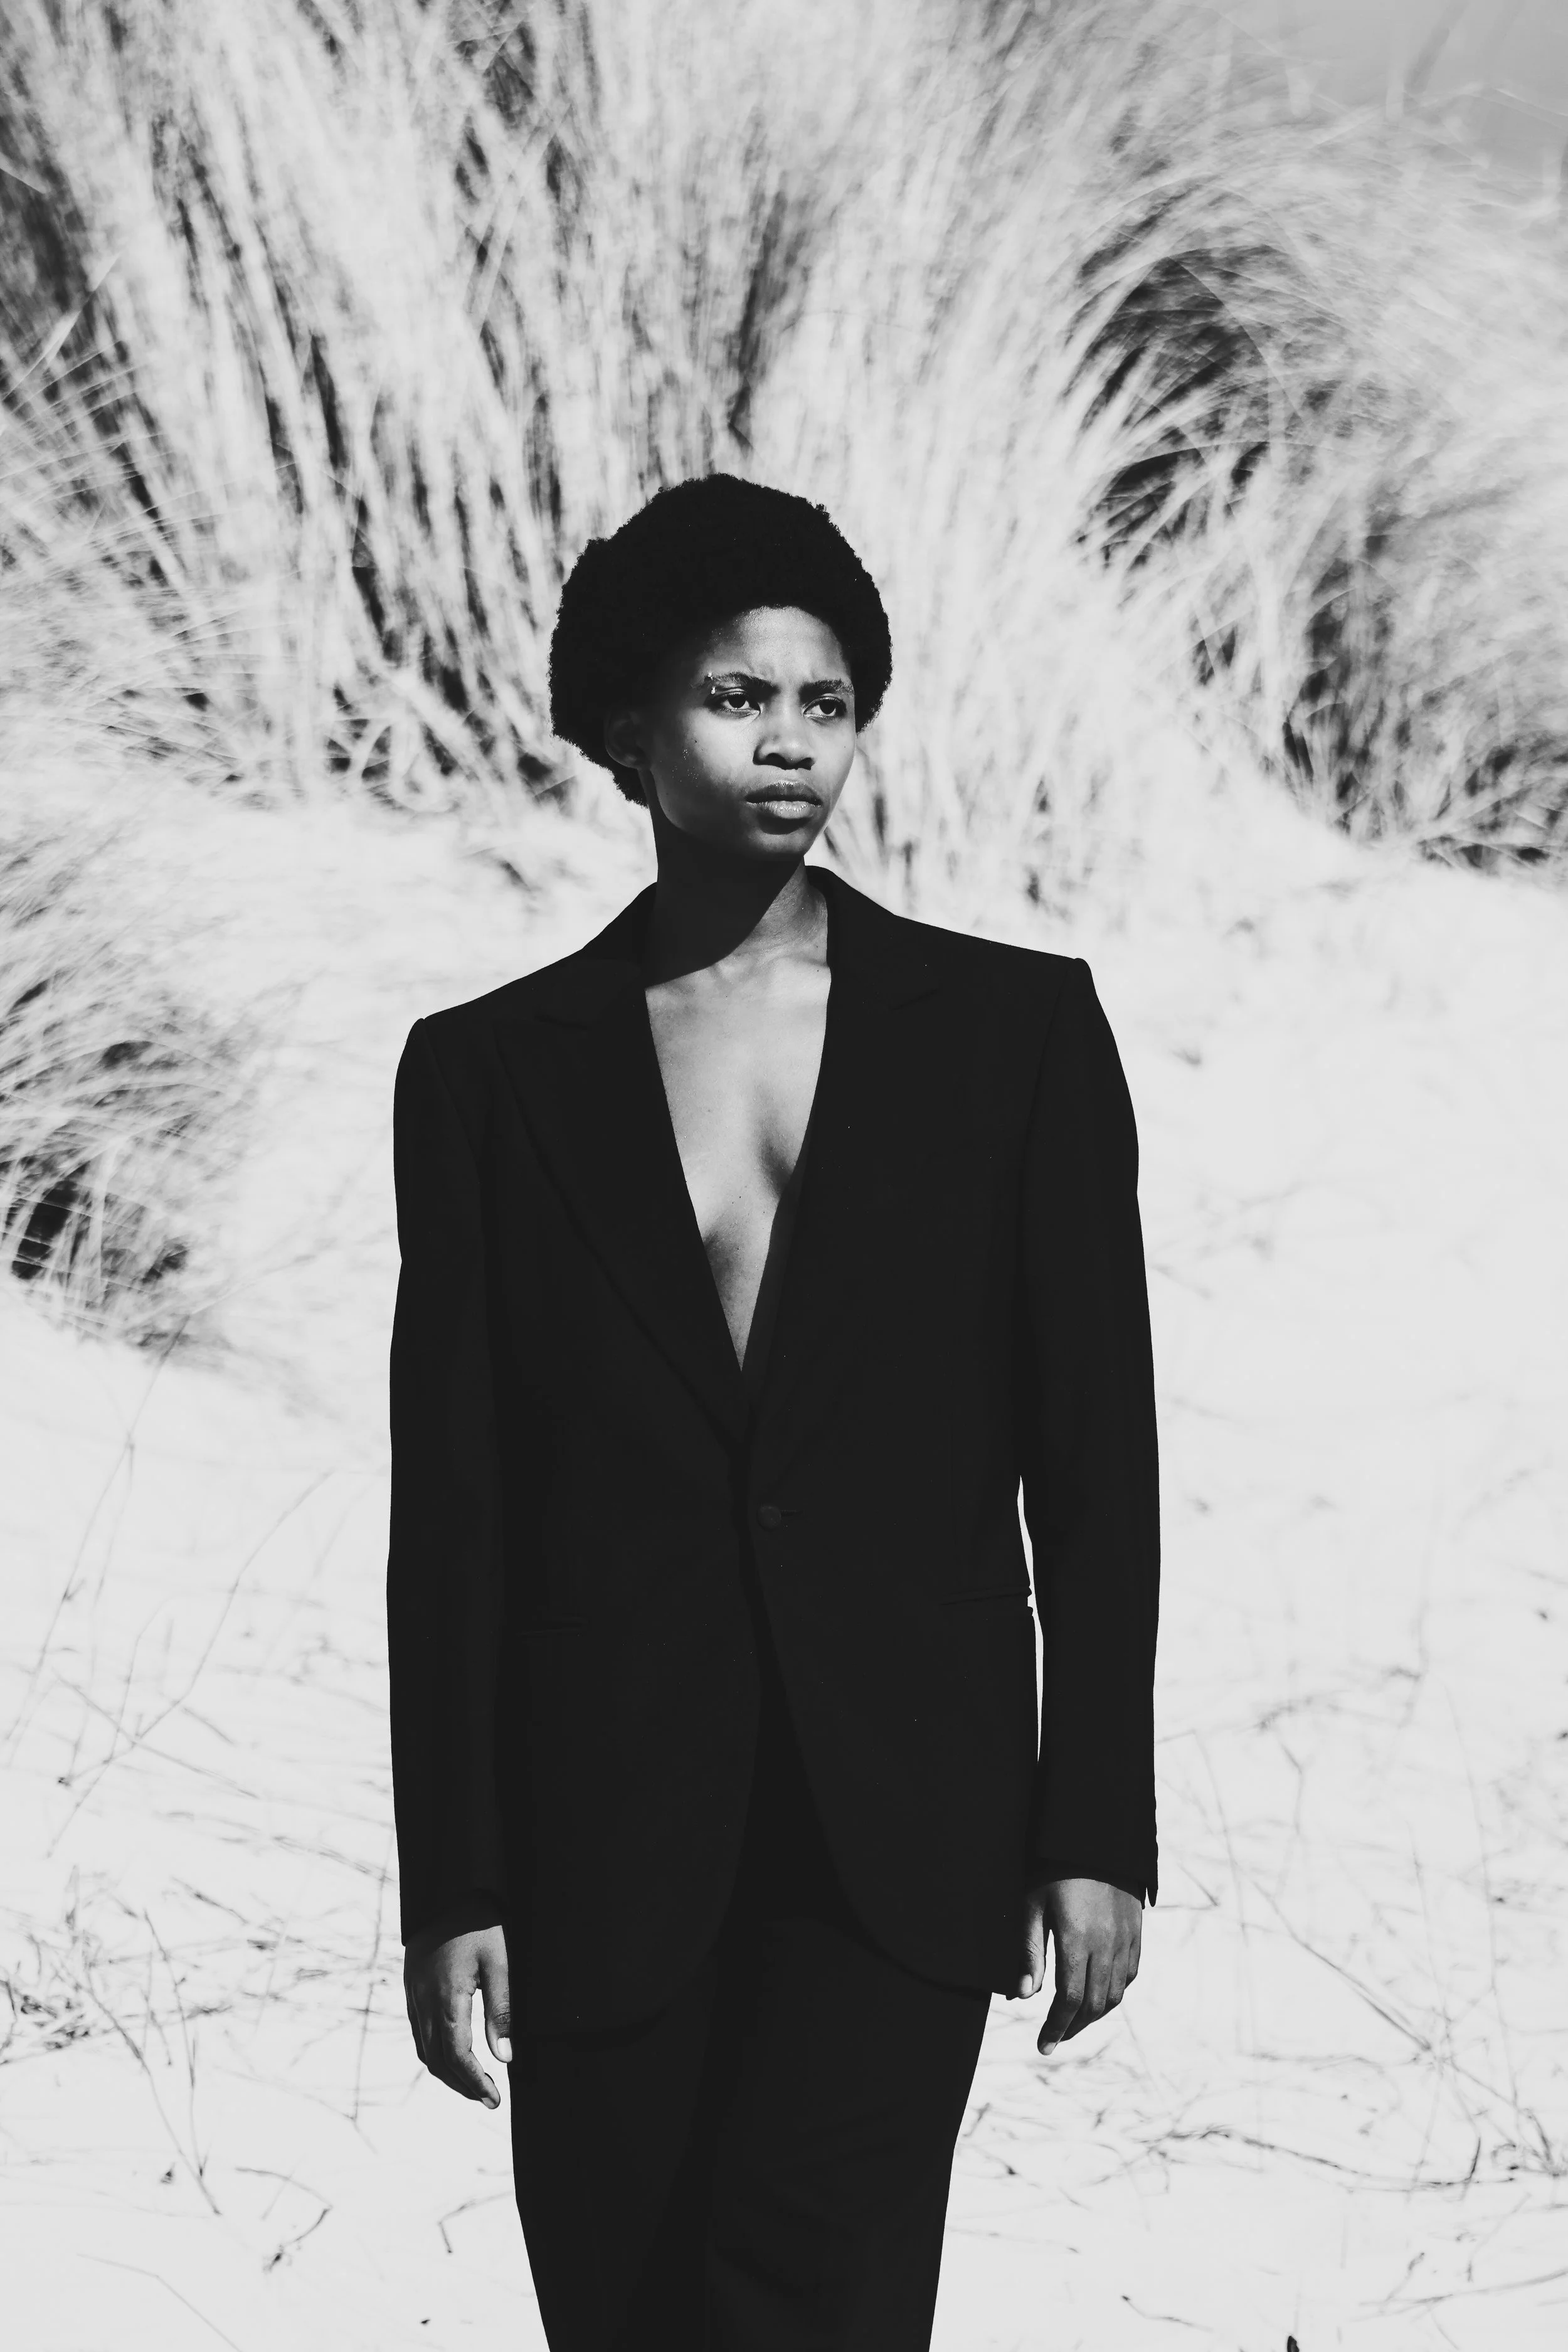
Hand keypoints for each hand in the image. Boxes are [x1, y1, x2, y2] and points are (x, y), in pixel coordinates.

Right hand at [403, 1920, 511, 2106]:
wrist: (447, 1888)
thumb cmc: (481, 1922)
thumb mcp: (501, 1961)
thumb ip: (501, 2010)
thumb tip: (504, 2057)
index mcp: (446, 1996)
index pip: (456, 2055)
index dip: (474, 2082)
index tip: (495, 2098)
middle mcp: (423, 2000)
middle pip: (436, 2060)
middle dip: (462, 2084)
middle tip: (488, 2098)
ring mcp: (413, 1994)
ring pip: (424, 2049)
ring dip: (447, 2072)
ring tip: (474, 2083)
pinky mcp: (411, 1986)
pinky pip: (419, 2031)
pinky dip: (434, 2051)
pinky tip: (453, 2053)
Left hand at [1013, 1875, 1141, 2055]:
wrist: (1096, 1837)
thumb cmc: (1055, 1869)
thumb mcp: (1033, 1905)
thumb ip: (1031, 1951)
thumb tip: (1024, 1995)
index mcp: (1078, 1939)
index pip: (1069, 1999)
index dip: (1056, 2027)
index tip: (1043, 2045)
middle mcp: (1107, 1944)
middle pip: (1093, 2003)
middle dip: (1073, 2026)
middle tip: (1055, 2037)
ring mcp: (1126, 1939)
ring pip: (1115, 1994)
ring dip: (1094, 2014)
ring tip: (1074, 2021)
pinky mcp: (1136, 1932)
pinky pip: (1130, 1974)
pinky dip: (1115, 1993)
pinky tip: (1099, 1995)